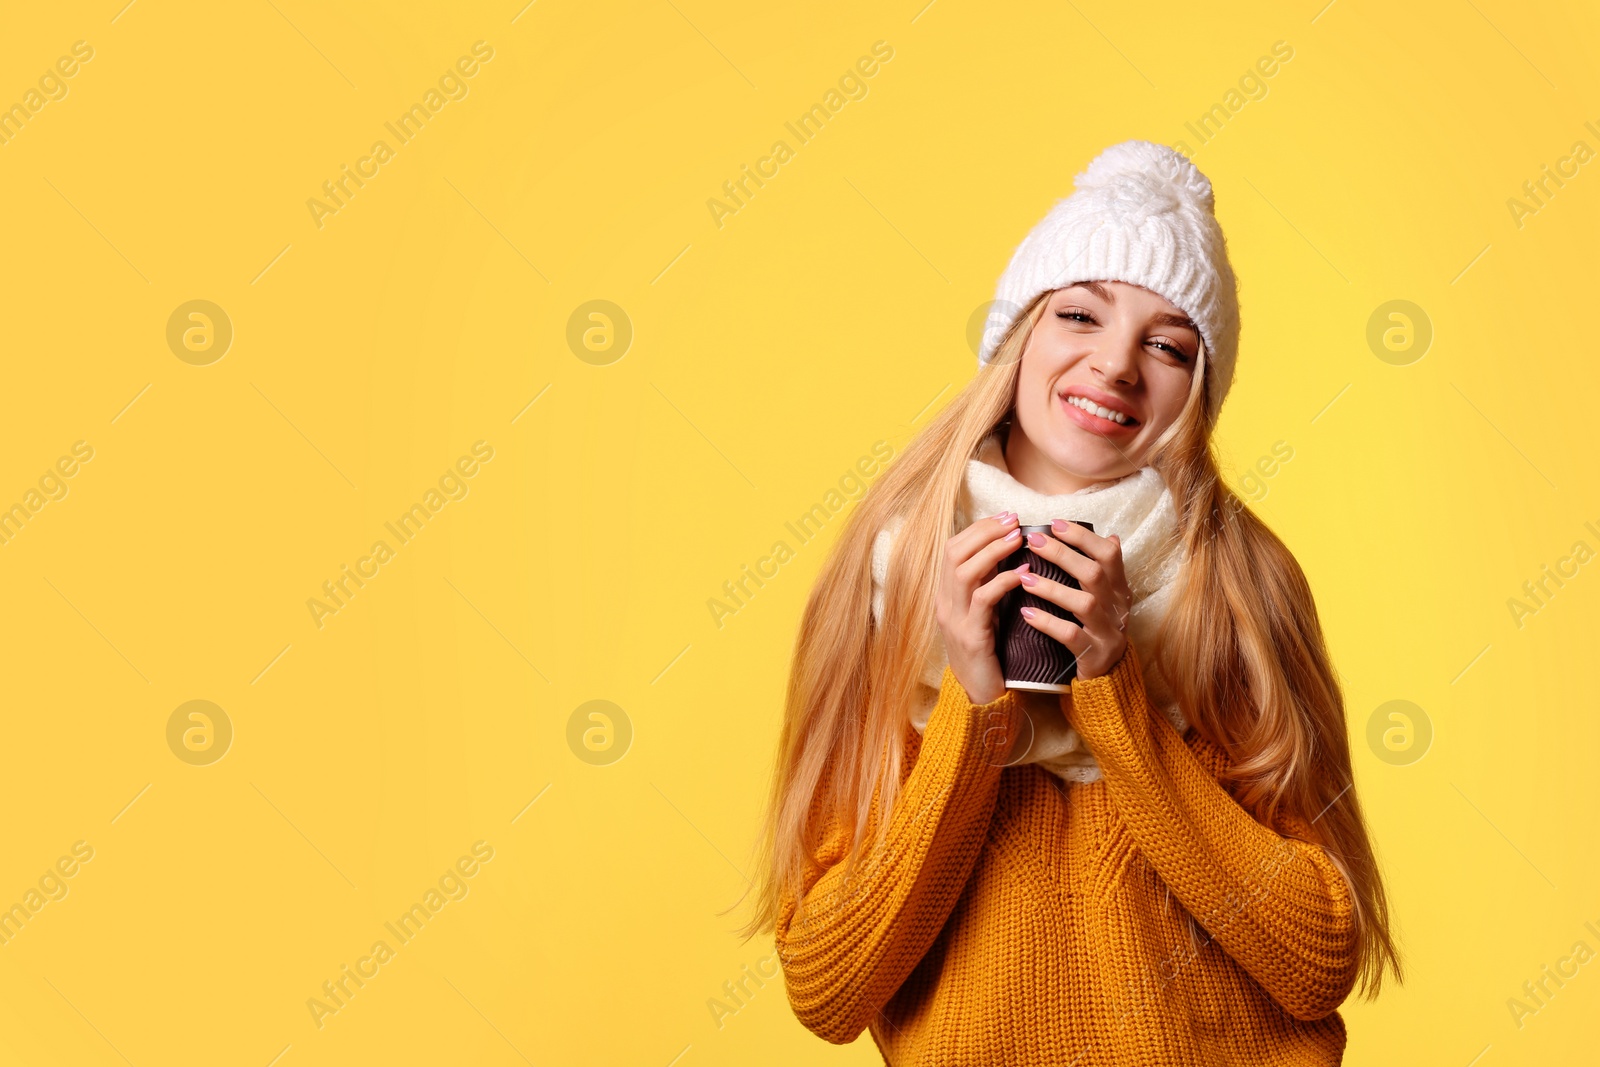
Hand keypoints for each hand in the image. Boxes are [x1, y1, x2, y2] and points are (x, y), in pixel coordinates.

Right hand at [934, 510, 1027, 705]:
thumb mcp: (986, 613)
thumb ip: (990, 585)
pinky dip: (1003, 581)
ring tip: (1018, 538)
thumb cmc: (990, 652)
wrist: (981, 697)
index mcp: (946, 596)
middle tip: (1013, 520)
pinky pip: (983, 600)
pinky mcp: (971, 636)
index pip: (952, 549)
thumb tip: (1011, 553)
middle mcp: (945, 604)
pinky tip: (1023, 573)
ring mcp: (955, 620)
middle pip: (954, 553)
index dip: (977, 529)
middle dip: (985, 532)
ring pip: (965, 572)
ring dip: (993, 550)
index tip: (1005, 517)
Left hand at [1015, 520, 1130, 680]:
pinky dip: (1048, 623)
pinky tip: (1027, 614)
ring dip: (1051, 588)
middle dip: (1062, 554)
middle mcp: (1117, 607)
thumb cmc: (1098, 628)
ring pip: (1083, 603)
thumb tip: (1111, 536)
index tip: (1054, 524)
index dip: (1083, 537)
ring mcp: (1106, 631)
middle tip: (1031, 541)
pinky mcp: (1093, 654)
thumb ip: (1104, 571)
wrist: (1108, 678)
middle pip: (1093, 573)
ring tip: (1023, 577)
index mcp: (1119, 589)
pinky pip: (1071, 636)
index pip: (1108, 555)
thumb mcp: (1106, 599)